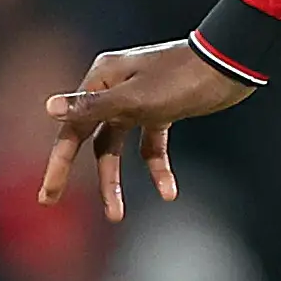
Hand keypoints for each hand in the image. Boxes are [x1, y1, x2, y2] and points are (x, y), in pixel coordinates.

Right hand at [41, 40, 253, 222]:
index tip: (48, 196)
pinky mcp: (162, 110)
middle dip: (80, 175)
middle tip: (57, 204)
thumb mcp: (135, 98)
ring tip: (116, 215)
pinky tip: (167, 192)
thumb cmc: (181, 78)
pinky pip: (150, 145)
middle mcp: (114, 89)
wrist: (232, 64)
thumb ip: (93, 107)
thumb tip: (49, 108)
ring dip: (115, 180)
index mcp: (101, 79)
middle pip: (91, 140)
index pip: (72, 128)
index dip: (58, 163)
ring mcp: (138, 100)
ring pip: (117, 147)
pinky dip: (156, 167)